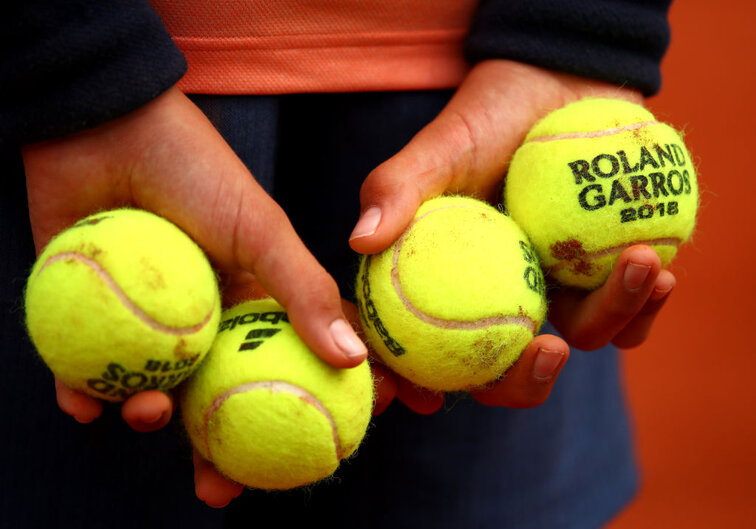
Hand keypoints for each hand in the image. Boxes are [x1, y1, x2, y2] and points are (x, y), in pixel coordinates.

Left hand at [22, 86, 366, 430]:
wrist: (108, 127)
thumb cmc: (196, 170)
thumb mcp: (263, 229)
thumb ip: (304, 290)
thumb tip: (354, 359)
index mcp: (250, 301)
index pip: (288, 363)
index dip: (313, 403)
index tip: (334, 439)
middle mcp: (202, 318)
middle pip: (218, 397)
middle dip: (221, 450)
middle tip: (221, 490)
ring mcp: (148, 320)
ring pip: (154, 392)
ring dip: (151, 420)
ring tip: (150, 416)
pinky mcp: (91, 317)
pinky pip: (87, 372)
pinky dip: (84, 394)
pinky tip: (87, 404)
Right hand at [349, 60, 670, 407]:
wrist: (557, 82)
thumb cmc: (486, 116)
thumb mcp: (439, 148)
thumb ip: (398, 188)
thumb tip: (359, 239)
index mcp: (451, 285)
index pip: (421, 350)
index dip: (415, 386)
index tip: (427, 401)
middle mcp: (501, 298)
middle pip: (504, 373)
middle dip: (524, 382)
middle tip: (545, 354)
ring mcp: (557, 291)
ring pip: (579, 338)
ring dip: (613, 315)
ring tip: (641, 264)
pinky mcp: (607, 277)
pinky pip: (631, 311)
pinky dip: (648, 301)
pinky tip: (660, 268)